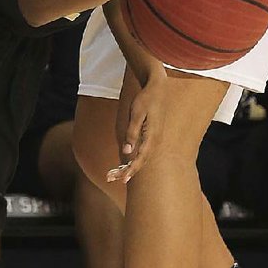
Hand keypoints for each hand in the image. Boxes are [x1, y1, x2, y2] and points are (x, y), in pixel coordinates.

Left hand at [107, 69, 166, 184]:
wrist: (158, 87)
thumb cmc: (147, 98)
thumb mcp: (137, 113)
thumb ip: (132, 132)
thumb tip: (126, 151)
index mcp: (153, 136)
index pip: (141, 158)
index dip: (132, 170)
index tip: (123, 179)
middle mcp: (155, 140)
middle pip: (141, 161)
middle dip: (126, 171)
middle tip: (110, 178)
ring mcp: (154, 138)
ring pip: (141, 158)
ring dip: (128, 167)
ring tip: (113, 174)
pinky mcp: (151, 136)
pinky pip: (142, 151)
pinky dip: (133, 159)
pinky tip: (124, 163)